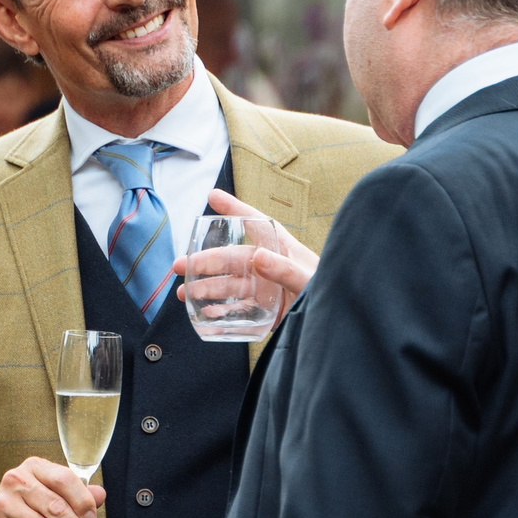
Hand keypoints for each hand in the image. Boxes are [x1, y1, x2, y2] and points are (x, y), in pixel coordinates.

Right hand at [172, 189, 316, 324]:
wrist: (338, 321)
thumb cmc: (328, 292)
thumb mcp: (308, 280)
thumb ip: (285, 269)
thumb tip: (257, 257)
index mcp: (281, 248)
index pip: (255, 223)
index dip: (234, 208)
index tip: (213, 196)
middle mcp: (269, 265)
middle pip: (232, 258)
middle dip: (205, 261)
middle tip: (179, 265)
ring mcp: (266, 287)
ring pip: (229, 285)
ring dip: (206, 288)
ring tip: (185, 294)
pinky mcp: (266, 310)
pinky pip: (238, 308)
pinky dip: (221, 310)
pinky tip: (205, 313)